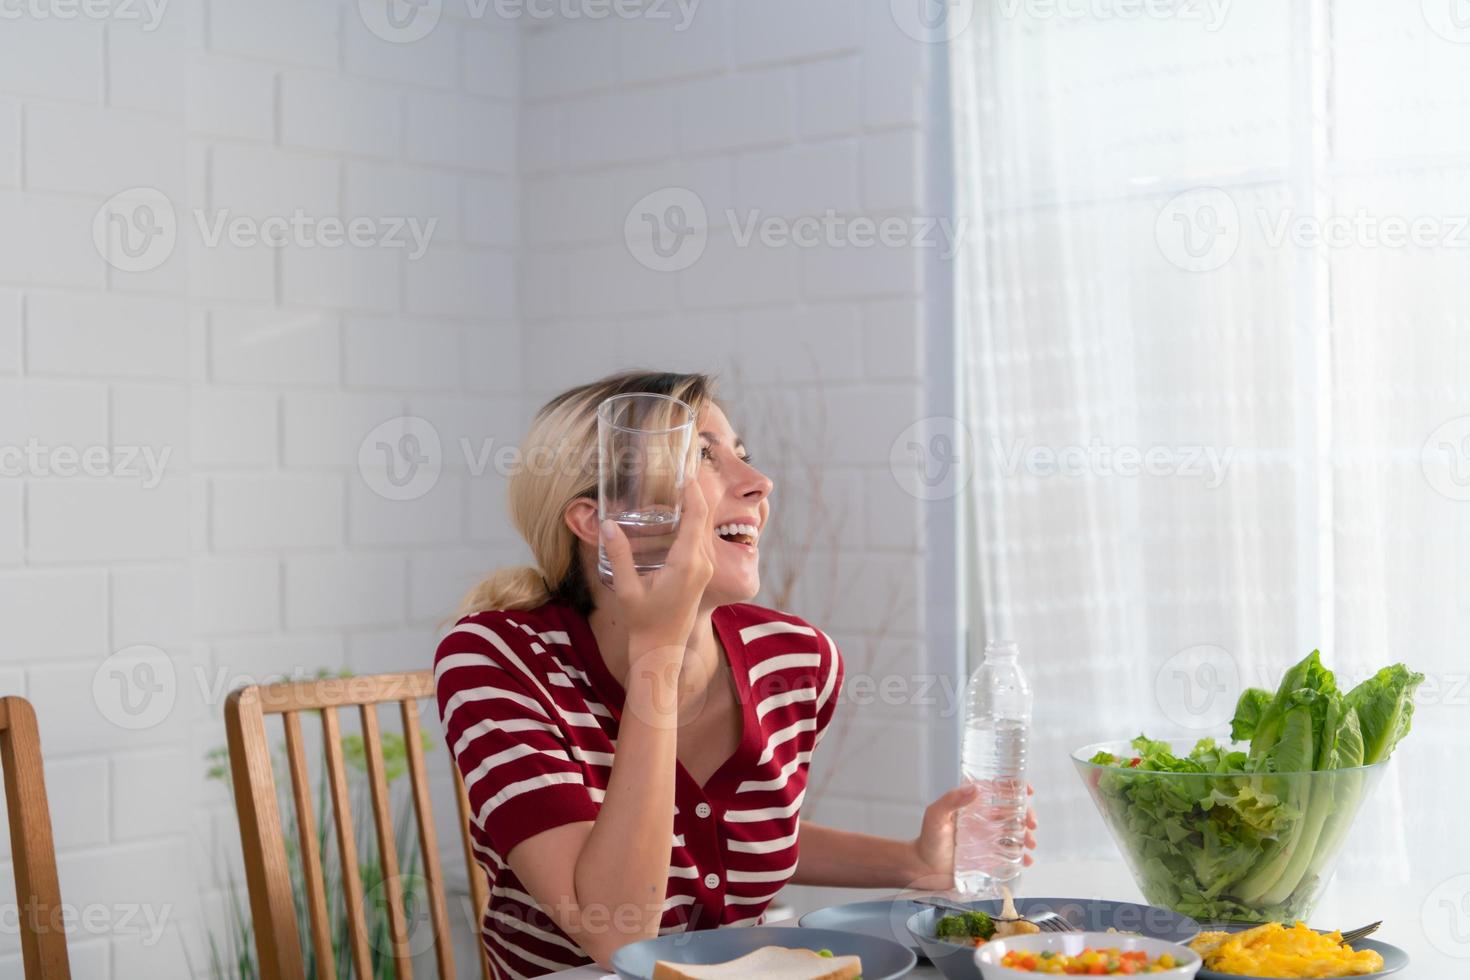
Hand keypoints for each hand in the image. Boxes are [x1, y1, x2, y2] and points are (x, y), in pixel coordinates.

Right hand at [601, 480, 715, 657]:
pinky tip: (679, 512)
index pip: (697, 517)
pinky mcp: (701, 573)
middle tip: (681, 469)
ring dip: (695, 506)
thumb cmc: (644, 623)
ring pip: (704, 528)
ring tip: (679, 485)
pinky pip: (701, 539)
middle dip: (695, 492)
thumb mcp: (627, 589)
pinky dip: (693, 521)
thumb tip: (608, 524)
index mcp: (687, 564)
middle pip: (704, 518)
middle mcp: (702, 563)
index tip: (685, 471)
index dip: (693, 492)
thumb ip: (619, 556)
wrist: (662, 650)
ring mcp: (705, 569)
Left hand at [906, 783, 1036, 891]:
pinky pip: (1011, 856)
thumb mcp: (936, 816)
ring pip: (1016, 834)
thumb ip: (951, 801)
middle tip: (1032, 824)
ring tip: (1030, 844)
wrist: (923, 868)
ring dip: (1027, 836)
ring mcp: (989, 840)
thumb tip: (974, 788)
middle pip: (1013, 813)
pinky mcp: (990, 858)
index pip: (998, 792)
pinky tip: (1027, 861)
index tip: (1028, 791)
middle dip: (1027, 816)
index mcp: (973, 807)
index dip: (1015, 788)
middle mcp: (984, 821)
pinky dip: (1022, 857)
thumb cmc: (927, 839)